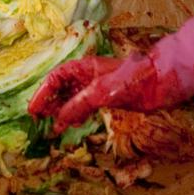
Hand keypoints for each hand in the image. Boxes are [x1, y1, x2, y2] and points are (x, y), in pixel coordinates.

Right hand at [29, 52, 163, 132]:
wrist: (160, 82)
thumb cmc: (131, 79)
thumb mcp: (101, 92)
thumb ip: (78, 105)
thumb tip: (59, 121)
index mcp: (83, 67)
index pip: (55, 78)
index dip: (43, 94)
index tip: (33, 110)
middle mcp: (87, 76)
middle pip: (61, 88)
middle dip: (49, 104)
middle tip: (39, 121)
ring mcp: (96, 87)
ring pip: (72, 99)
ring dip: (62, 113)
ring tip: (54, 128)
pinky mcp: (106, 98)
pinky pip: (84, 107)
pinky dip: (77, 116)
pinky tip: (75, 125)